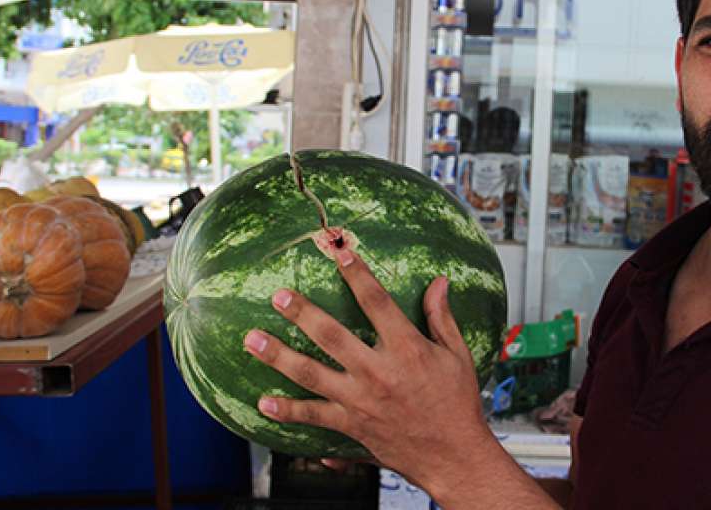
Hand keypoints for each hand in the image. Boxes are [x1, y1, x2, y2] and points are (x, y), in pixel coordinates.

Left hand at [242, 248, 501, 498]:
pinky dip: (288, 410)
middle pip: (332, 336)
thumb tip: (439, 281)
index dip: (358, 275)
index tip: (340, 253)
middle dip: (302, 313)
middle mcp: (379, 372)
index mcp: (407, 349)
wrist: (454, 456)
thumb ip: (442, 317)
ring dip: (279, 356)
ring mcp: (361, 401)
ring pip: (312, 374)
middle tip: (278, 296)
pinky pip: (314, 416)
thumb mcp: (457, 356)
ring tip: (252, 339)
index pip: (377, 303)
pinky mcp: (352, 425)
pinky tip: (264, 402)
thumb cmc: (458, 403)